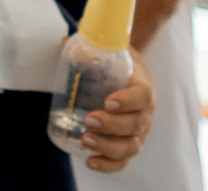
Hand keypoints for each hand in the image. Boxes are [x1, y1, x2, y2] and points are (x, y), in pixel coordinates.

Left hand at [80, 58, 154, 173]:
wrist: (126, 74)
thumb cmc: (113, 63)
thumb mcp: (105, 52)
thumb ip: (86, 47)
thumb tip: (63, 42)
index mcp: (142, 88)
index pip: (143, 96)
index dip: (129, 101)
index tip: (108, 102)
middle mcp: (144, 113)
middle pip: (137, 125)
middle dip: (113, 126)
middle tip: (89, 120)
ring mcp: (138, 133)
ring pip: (131, 146)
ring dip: (109, 147)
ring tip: (85, 140)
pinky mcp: (126, 145)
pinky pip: (123, 161)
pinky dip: (109, 165)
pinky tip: (90, 161)